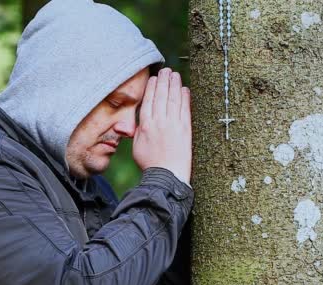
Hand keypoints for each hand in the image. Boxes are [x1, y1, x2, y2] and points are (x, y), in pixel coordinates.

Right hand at [133, 67, 191, 183]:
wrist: (166, 175)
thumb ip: (138, 130)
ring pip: (173, 99)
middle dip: (163, 81)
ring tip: (175, 75)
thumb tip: (141, 121)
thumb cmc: (150, 164)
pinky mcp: (185, 129)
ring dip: (174, 85)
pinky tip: (185, 89)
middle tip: (166, 70)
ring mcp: (173, 124)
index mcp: (145, 125)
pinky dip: (185, 98)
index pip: (149, 101)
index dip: (152, 87)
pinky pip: (185, 109)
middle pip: (161, 96)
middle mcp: (159, 122)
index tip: (154, 78)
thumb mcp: (137, 146)